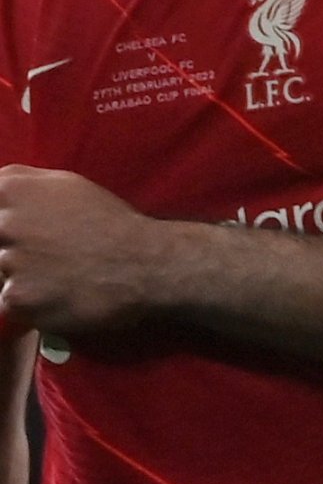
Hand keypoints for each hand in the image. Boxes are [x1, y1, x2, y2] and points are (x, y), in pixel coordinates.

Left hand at [0, 169, 167, 336]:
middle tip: (44, 257)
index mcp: (12, 188)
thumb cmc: (108, 222)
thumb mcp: (65, 184)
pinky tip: (55, 294)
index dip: (5, 226)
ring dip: (20, 275)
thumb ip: (17, 182)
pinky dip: (29, 302)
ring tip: (53, 276)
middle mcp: (3, 222)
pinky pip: (7, 301)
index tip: (17, 234)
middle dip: (12, 249)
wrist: (147, 265)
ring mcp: (8, 262)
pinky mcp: (17, 299)